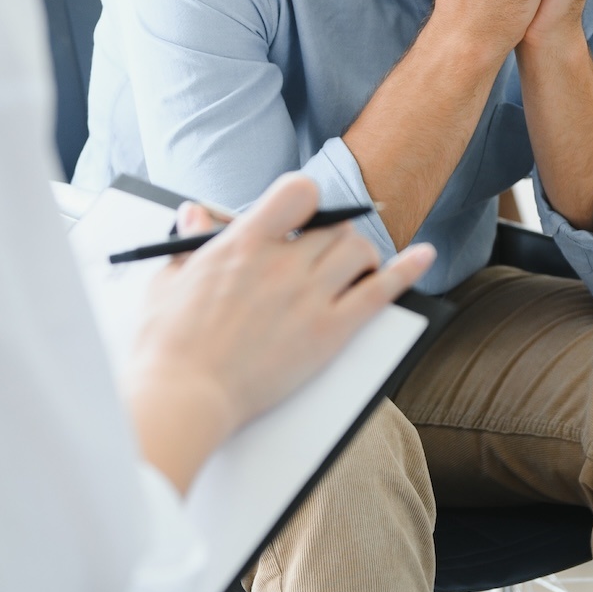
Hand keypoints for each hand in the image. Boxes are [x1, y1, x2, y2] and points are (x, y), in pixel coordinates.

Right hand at [124, 174, 433, 489]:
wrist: (184, 397)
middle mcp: (281, 263)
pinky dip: (407, 271)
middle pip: (332, 227)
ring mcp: (308, 297)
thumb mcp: (168, 281)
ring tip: (353, 271)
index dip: (306, 200)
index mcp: (242, 244)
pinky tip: (424, 257)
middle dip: (331, 236)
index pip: (297, 193)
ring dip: (360, 255)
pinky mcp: (328, 333)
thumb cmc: (168, 347)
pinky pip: (379, 292)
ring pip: (358, 251)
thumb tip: (194, 214)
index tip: (301, 217)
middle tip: (324, 255)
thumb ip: (190, 242)